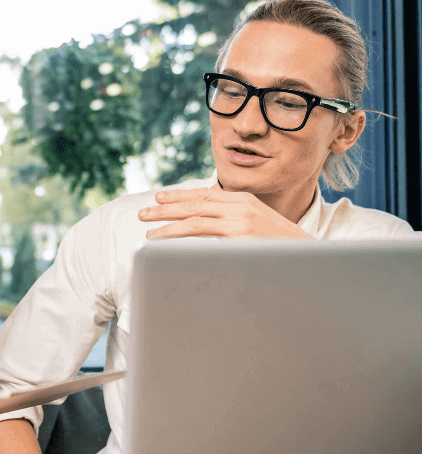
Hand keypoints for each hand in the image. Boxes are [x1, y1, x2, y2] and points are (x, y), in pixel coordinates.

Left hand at [138, 184, 309, 238]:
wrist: (311, 259)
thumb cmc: (283, 249)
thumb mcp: (258, 229)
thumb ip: (235, 224)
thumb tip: (208, 229)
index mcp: (245, 200)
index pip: (205, 194)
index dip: (180, 196)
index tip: (160, 198)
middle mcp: (241, 205)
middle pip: (195, 202)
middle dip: (166, 208)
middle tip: (143, 213)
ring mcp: (241, 220)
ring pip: (194, 218)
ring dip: (167, 225)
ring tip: (148, 233)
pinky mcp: (240, 235)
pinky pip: (202, 234)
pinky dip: (180, 237)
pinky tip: (165, 243)